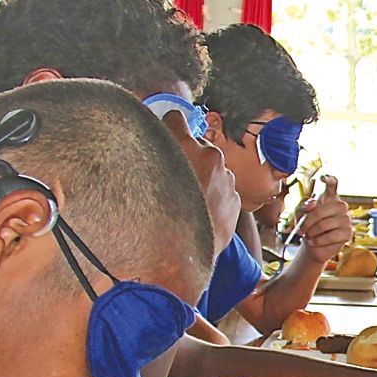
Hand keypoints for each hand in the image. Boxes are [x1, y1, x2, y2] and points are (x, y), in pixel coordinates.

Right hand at [158, 109, 239, 257]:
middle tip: (175, 178)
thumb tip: (144, 147)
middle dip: (188, 156)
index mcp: (183, 146)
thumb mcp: (141, 181)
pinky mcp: (235, 198)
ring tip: (188, 201)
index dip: (169, 128)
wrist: (181, 258)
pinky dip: (214, 197)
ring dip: (203, 178)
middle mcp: (210, 156)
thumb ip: (147, 158)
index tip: (166, 136)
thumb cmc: (156, 220)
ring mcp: (227, 178)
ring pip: (212, 169)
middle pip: (197, 145)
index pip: (176, 118)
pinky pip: (223, 189)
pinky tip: (200, 213)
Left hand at [295, 183, 351, 264]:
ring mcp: (346, 219)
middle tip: (300, 230)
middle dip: (307, 222)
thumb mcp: (300, 214)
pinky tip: (313, 242)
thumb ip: (303, 207)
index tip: (322, 178)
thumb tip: (312, 203)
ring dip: (312, 233)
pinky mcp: (348, 232)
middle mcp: (340, 206)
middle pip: (320, 210)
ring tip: (308, 237)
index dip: (328, 180)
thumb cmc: (308, 226)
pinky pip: (331, 236)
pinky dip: (318, 240)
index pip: (333, 184)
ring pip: (324, 224)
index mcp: (329, 197)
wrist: (313, 244)